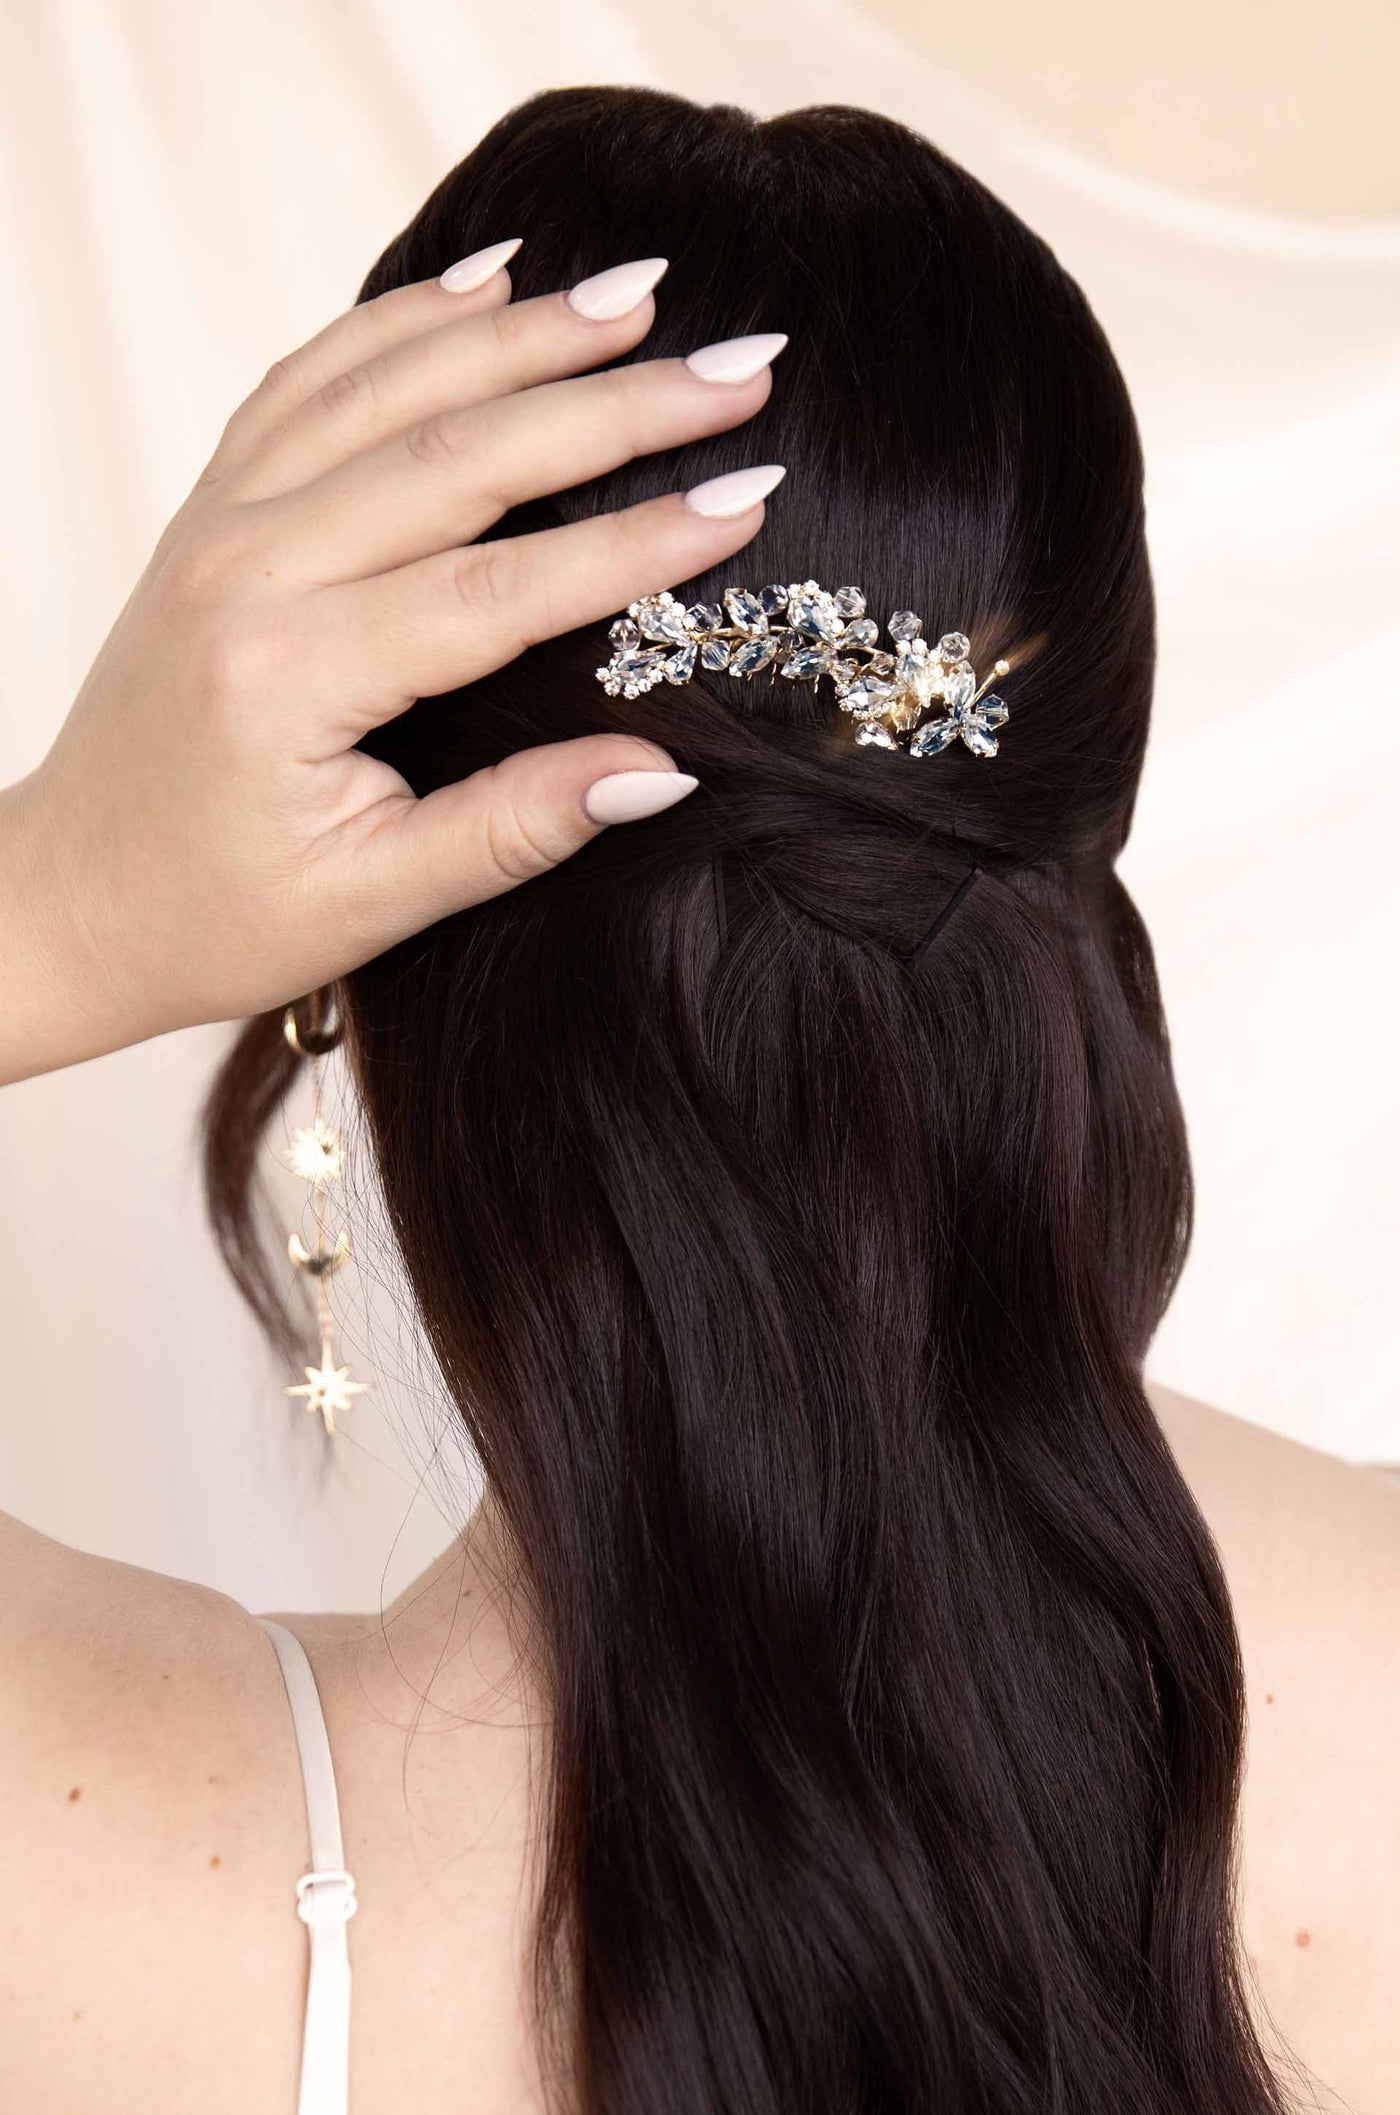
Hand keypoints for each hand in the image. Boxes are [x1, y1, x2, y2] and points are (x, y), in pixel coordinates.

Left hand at [0, 246, 786, 1083]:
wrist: (72, 895)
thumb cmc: (213, 915)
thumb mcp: (369, 903)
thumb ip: (513, 830)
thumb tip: (658, 769)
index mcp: (289, 675)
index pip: (499, 586)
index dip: (634, 542)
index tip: (747, 492)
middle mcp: (246, 570)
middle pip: (459, 452)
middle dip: (612, 402)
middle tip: (738, 365)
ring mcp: (219, 522)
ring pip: (387, 386)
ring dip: (521, 333)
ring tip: (639, 293)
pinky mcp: (212, 507)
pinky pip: (311, 379)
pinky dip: (402, 320)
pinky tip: (488, 283)